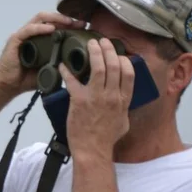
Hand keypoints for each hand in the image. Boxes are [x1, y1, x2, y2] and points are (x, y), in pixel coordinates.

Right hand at [0, 11, 84, 96]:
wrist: (8, 86)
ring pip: (39, 19)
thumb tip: (77, 62)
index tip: (82, 27)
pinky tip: (51, 29)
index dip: (69, 24)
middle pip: (49, 18)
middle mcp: (31, 34)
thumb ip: (59, 63)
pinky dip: (40, 28)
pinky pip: (28, 30)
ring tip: (68, 22)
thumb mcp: (48, 69)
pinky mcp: (15, 40)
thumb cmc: (26, 79)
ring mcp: (23, 35)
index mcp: (39, 39)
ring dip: (55, 18)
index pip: (55, 24)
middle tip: (79, 22)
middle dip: (65, 18)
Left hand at [59, 37, 133, 157]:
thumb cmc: (106, 139)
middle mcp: (112, 96)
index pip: (129, 73)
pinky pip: (72, 80)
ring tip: (91, 44)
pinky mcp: (79, 100)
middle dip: (108, 49)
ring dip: (94, 52)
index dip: (124, 59)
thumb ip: (124, 108)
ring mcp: (96, 97)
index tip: (118, 53)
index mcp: (123, 100)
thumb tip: (124, 101)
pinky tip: (62, 64)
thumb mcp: (123, 122)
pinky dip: (67, 71)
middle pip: (114, 65)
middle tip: (102, 41)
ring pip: (98, 67)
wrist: (92, 150)